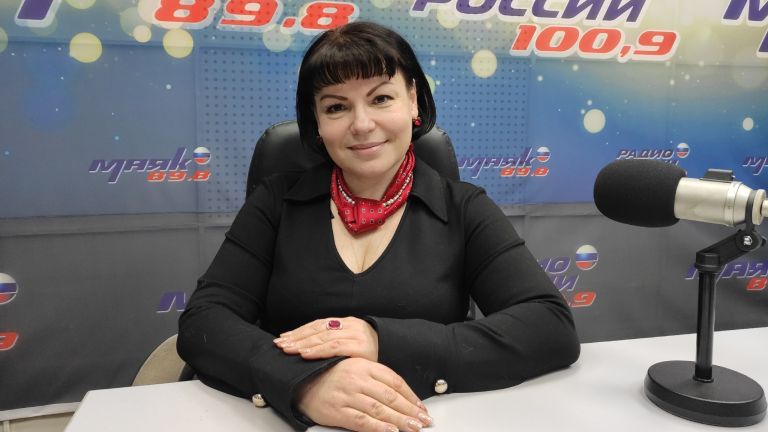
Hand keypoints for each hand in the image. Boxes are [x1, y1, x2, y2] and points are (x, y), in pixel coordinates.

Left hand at [274, 317, 378, 360]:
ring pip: (324, 337)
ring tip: (288, 350)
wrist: (398, 355)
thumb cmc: (372, 355)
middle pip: (318, 329)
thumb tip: (308, 345)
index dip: (300, 330)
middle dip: (297, 337)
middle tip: (280, 344)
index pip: (318, 324)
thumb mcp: (353, 344)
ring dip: (304, 344)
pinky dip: (318, 350)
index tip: (284, 337)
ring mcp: (357, 335)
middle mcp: (352, 325)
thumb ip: (335, 342)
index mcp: (348, 322)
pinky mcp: (361, 348)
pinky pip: (335, 347)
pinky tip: (305, 354)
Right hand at [295, 358, 432, 431]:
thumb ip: (375, 378)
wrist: (301, 382)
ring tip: (414, 428)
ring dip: (400, 421)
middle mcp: (357, 379)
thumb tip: (400, 395)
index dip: (410, 395)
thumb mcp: (354, 368)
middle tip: (424, 420)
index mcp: (363, 365)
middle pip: (390, 396)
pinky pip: (362, 421)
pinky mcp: (338, 411)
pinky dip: (379, 427)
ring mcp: (347, 395)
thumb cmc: (329, 376)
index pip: (394, 381)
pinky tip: (391, 431)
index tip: (420, 406)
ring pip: (380, 410)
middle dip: (410, 411)